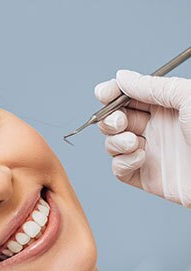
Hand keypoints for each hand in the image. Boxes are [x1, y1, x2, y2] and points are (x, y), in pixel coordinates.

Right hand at [95, 70, 190, 206]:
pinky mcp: (146, 177)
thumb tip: (122, 77)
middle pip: (115, 120)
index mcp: (166, 105)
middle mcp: (156, 127)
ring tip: (133, 143)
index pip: (129, 96)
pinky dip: (122, 163)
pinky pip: (119, 170)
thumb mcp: (188, 98)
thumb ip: (153, 86)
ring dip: (115, 142)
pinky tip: (140, 159)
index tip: (103, 94)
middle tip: (120, 122)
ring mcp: (150, 153)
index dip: (112, 94)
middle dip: (110, 120)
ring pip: (113, 144)